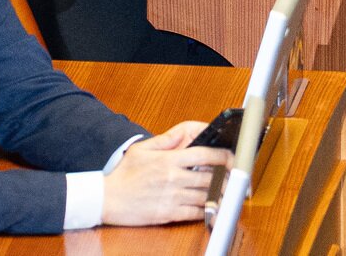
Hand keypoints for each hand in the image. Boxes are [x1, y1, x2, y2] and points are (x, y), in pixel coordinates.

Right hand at [101, 122, 232, 225]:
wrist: (107, 199)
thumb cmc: (124, 174)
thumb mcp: (142, 149)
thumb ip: (166, 139)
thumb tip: (185, 132)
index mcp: (169, 160)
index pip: (205, 154)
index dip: (223, 156)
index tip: (232, 157)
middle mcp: (173, 178)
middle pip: (210, 177)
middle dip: (227, 178)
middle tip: (237, 178)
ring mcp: (172, 197)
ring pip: (206, 196)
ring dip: (221, 195)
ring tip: (230, 193)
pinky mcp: (169, 214)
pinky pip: (196, 213)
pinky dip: (208, 211)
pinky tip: (215, 208)